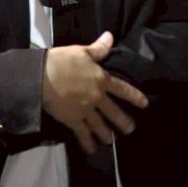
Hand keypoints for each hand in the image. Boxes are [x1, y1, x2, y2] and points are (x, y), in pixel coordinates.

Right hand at [42, 32, 148, 153]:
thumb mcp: (82, 52)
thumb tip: (110, 36)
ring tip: (111, 141)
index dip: (135, 96)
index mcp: (102, 79)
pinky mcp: (73, 120)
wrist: (43, 77)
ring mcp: (86, 110)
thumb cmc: (62, 61)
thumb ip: (98, 48)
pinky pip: (82, 134)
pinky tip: (91, 150)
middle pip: (114, 112)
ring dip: (106, 135)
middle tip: (130, 130)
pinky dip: (87, 143)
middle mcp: (97, 97)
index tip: (144, 105)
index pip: (123, 89)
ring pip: (100, 126)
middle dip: (123, 122)